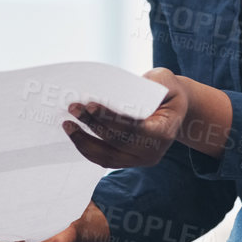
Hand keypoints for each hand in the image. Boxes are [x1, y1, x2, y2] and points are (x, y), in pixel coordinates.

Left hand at [64, 68, 188, 168]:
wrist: (174, 109)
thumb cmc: (166, 91)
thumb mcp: (163, 80)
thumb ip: (145, 84)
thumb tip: (113, 90)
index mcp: (163, 132)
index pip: (133, 128)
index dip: (110, 118)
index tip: (90, 105)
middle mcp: (153, 152)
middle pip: (116, 142)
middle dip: (92, 124)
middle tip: (73, 108)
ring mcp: (140, 161)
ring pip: (107, 156)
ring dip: (84, 141)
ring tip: (68, 124)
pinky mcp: (129, 162)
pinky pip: (104, 159)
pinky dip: (88, 148)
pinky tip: (75, 134)